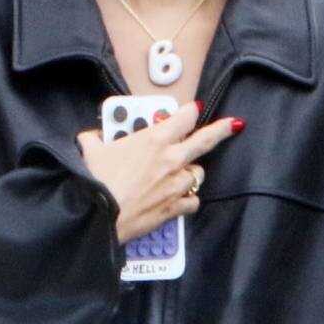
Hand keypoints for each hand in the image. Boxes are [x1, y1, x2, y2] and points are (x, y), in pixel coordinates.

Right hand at [76, 102, 243, 242]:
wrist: (99, 214)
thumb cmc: (96, 181)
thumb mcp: (91, 151)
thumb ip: (95, 139)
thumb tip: (90, 137)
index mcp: (154, 139)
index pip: (183, 118)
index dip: (190, 111)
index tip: (193, 109)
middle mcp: (171, 159)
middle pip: (205, 140)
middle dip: (221, 130)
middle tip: (233, 125)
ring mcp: (176, 184)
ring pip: (198, 174)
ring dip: (192, 172)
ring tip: (182, 173)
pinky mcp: (175, 207)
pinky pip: (192, 201)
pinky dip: (187, 200)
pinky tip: (179, 199)